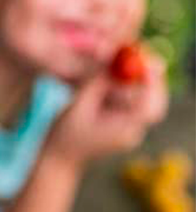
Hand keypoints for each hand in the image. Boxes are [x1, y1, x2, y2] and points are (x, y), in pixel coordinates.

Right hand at [46, 47, 168, 166]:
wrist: (58, 157)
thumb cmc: (64, 132)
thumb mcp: (77, 104)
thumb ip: (94, 81)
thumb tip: (109, 57)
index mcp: (124, 130)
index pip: (148, 106)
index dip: (150, 81)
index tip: (145, 59)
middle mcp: (133, 131)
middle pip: (154, 103)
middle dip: (149, 77)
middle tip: (140, 54)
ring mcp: (129, 128)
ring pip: (145, 101)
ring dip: (138, 80)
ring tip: (123, 59)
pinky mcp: (122, 123)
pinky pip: (132, 102)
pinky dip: (128, 86)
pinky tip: (113, 73)